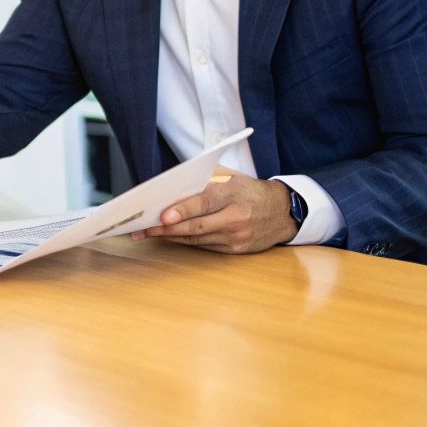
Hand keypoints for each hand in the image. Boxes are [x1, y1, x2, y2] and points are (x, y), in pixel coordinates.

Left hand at [129, 171, 296, 253]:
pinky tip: (170, 237)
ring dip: (171, 237)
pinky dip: (186, 241)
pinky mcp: (236, 249)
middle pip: (197, 225)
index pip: (205, 202)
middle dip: (167, 228)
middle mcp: (236, 217)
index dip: (182, 210)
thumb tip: (173, 185)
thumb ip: (206, 180)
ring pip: (198, 239)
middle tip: (144, 228)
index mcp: (234, 193)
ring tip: (149, 233)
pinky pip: (205, 246)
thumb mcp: (232, 176)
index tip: (163, 215)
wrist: (282, 212)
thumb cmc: (250, 190)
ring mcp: (237, 236)